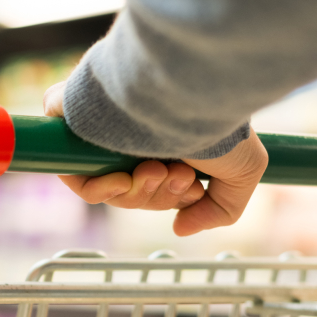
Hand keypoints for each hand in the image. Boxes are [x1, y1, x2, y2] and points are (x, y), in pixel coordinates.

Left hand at [43, 81, 267, 235]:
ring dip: (136, 193)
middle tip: (178, 177)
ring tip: (159, 170)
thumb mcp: (243, 172)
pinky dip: (100, 189)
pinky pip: (74, 174)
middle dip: (158, 195)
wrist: (189, 88)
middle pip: (132, 191)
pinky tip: (125, 180)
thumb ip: (219, 209)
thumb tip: (180, 227)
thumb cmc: (219, 123)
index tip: (192, 189)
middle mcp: (134, 131)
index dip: (170, 197)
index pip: (155, 185)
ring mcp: (103, 128)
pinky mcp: (72, 122)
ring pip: (108, 187)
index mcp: (167, 137)